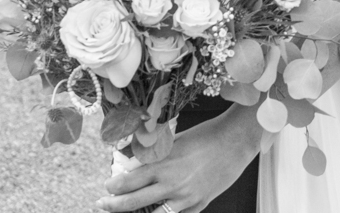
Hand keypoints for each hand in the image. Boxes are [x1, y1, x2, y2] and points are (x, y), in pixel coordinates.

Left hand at [96, 106, 261, 212]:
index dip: (113, 187)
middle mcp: (172, 184)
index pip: (128, 182)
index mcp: (164, 165)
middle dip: (113, 205)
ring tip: (127, 212)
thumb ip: (154, 153)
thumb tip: (131, 159)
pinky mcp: (199, 205)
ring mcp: (186, 198)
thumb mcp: (175, 140)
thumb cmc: (207, 135)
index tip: (107, 187)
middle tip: (103, 203)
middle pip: (133, 203)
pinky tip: (160, 210)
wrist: (236, 141)